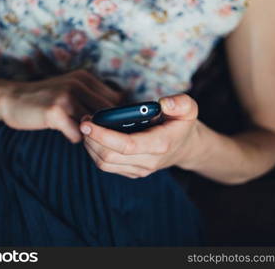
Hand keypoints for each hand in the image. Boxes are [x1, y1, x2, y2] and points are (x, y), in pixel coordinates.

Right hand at [0, 70, 121, 142]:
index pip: (116, 99)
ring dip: (89, 133)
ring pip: (94, 125)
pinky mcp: (55, 111)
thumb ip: (91, 99)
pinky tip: (64, 132)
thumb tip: (118, 117)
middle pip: (108, 113)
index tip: (112, 126)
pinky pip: (77, 134)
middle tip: (97, 135)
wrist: (10, 99)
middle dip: (105, 127)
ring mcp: (66, 96)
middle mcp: (78, 84)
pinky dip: (73, 138)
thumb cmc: (45, 99)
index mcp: (85, 78)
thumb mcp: (70, 90)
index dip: (116, 116)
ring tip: (78, 130)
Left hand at [80, 94, 199, 177]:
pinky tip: (94, 137)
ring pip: (104, 163)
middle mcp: (149, 161)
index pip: (127, 145)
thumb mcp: (189, 109)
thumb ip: (180, 103)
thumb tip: (163, 102)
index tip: (87, 122)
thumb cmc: (181, 124)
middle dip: (91, 139)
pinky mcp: (131, 172)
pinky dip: (95, 152)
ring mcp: (139, 169)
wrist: (184, 146)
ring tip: (87, 127)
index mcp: (160, 144)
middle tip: (85, 121)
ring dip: (90, 146)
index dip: (104, 135)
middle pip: (109, 156)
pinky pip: (107, 166)